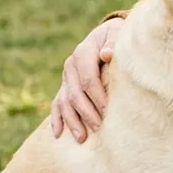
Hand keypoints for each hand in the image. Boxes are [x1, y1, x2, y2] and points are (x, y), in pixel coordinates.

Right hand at [48, 17, 123, 141]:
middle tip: (99, 127)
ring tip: (82, 138)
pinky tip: (57, 134)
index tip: (107, 111)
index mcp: (83, 52)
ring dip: (72, 121)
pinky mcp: (65, 86)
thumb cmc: (115, 37)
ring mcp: (66, 77)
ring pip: (65, 102)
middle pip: (75, 94)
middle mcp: (70, 65)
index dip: (97, 96)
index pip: (88, 78)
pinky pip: (57, 104)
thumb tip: (107, 55)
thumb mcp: (116, 34)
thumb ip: (113, 42)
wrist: (104, 35)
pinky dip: (56, 119)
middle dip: (86, 112)